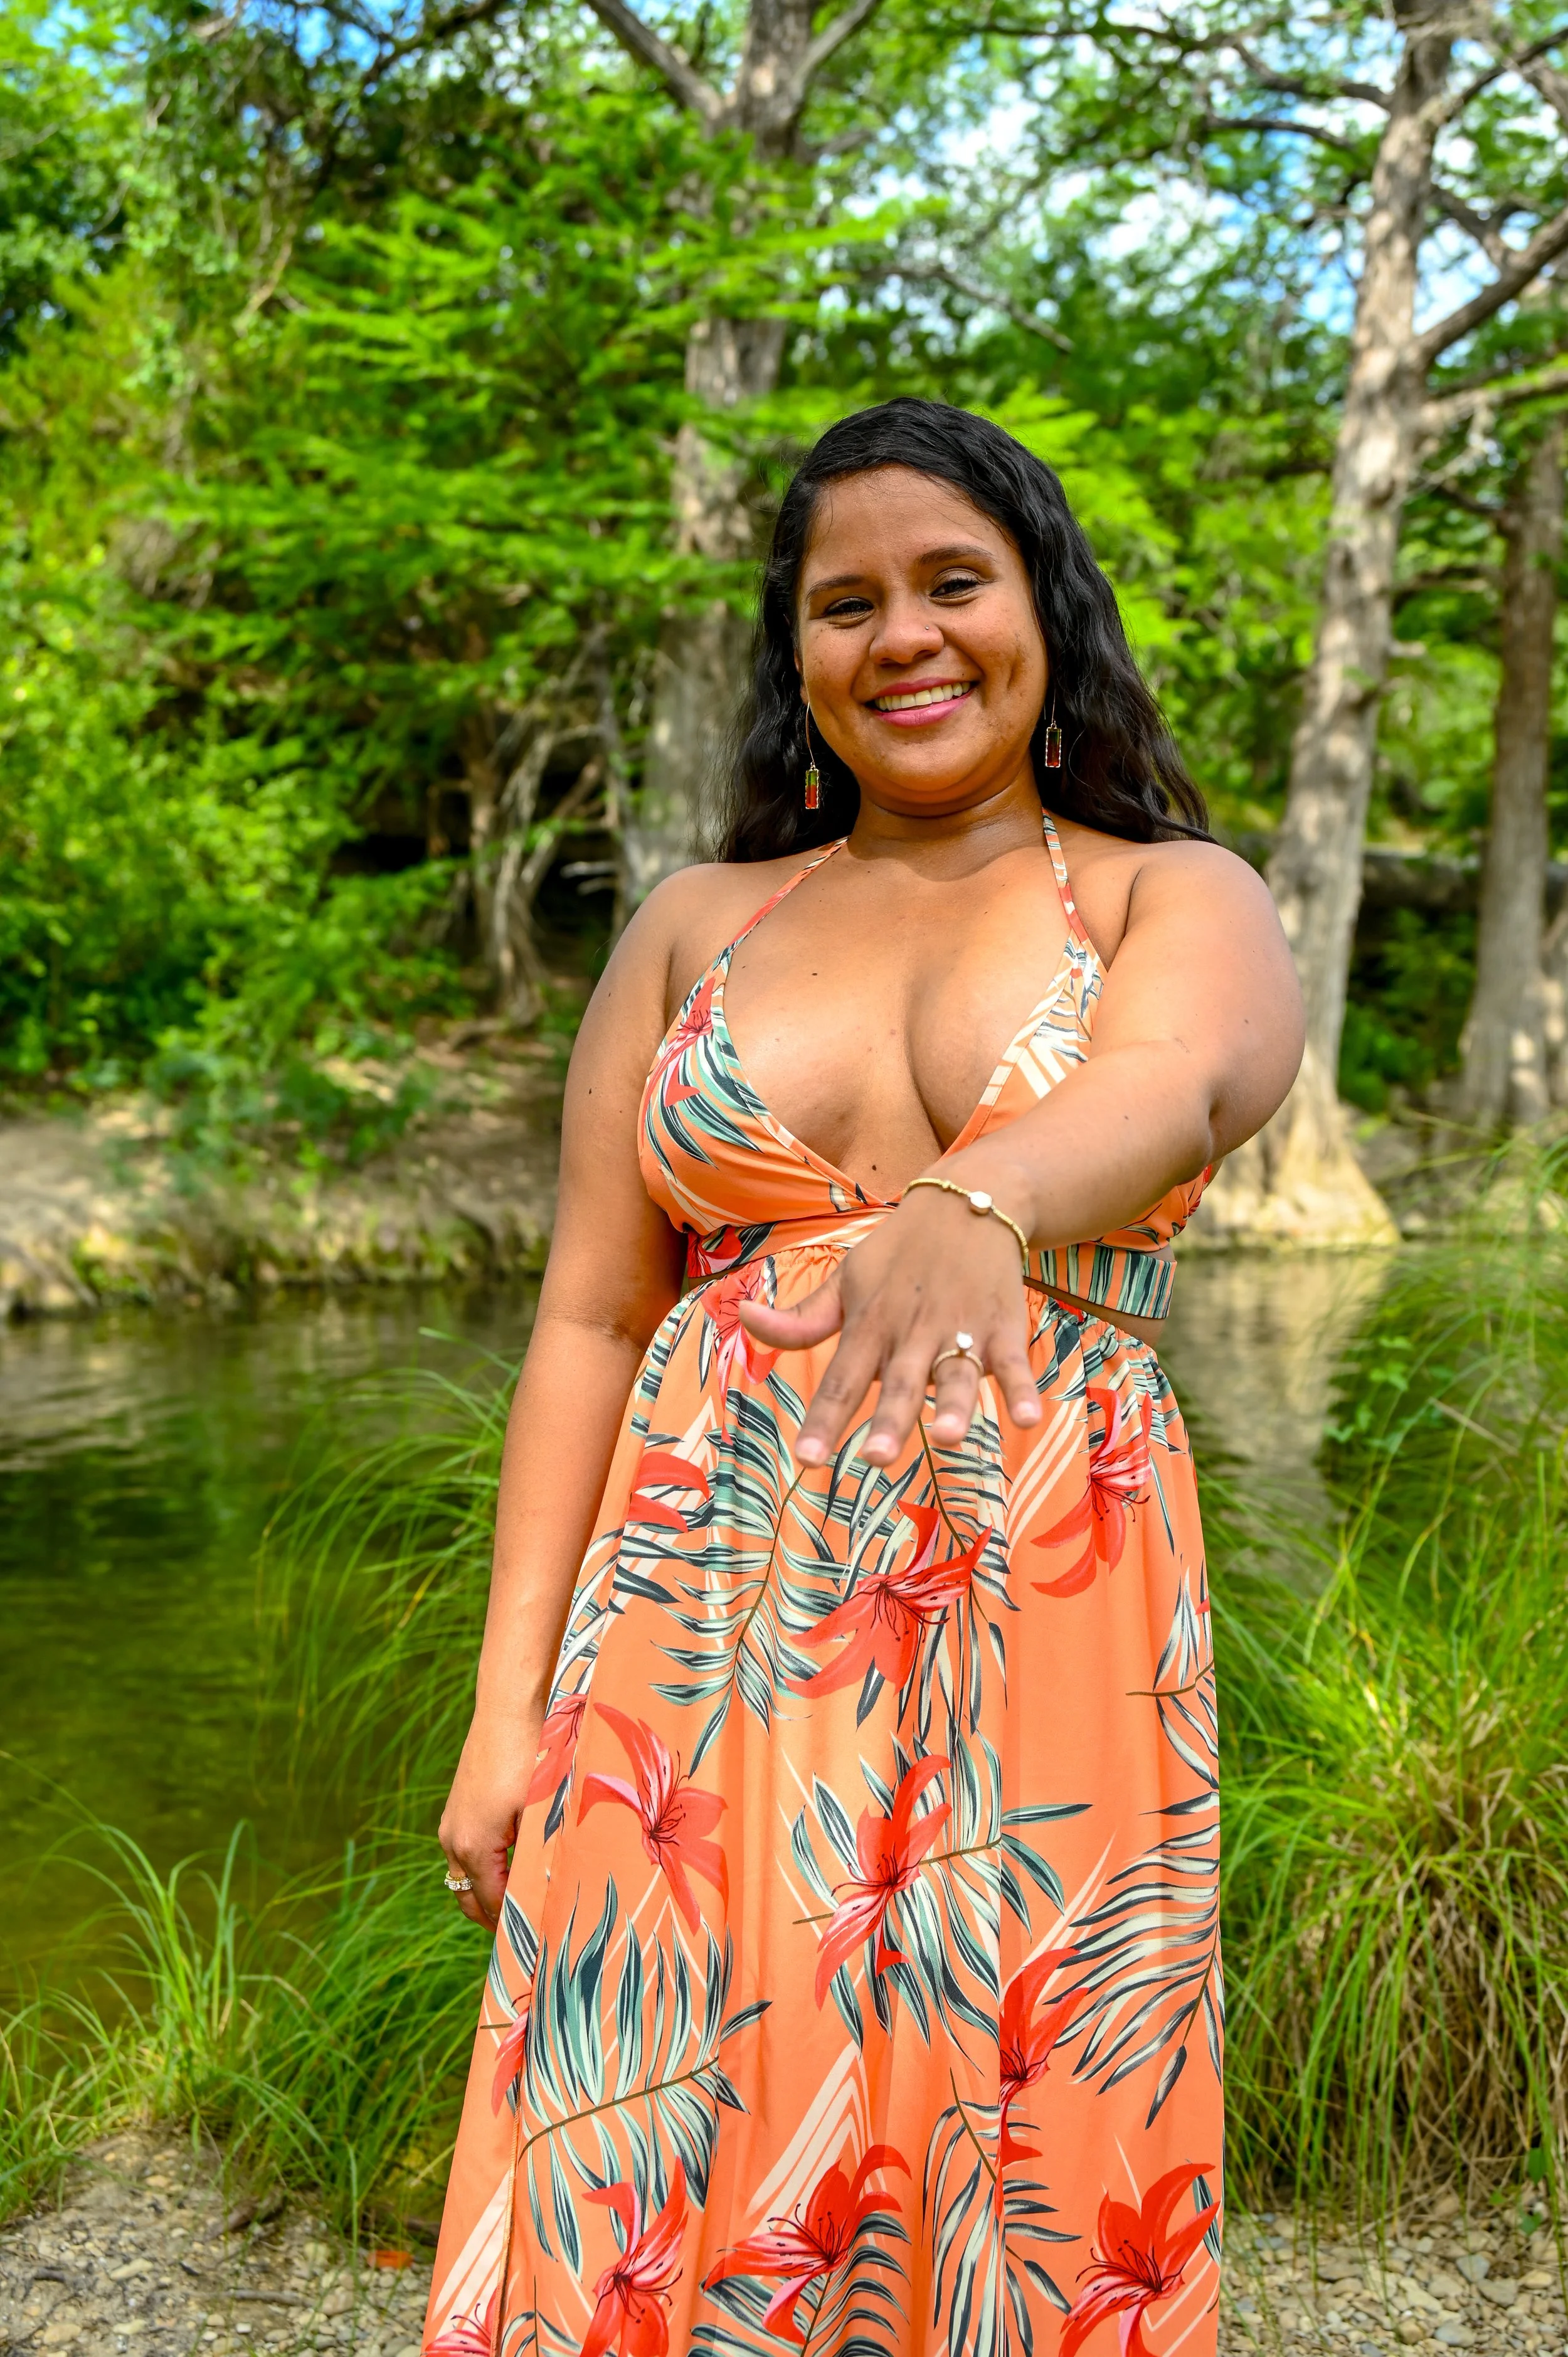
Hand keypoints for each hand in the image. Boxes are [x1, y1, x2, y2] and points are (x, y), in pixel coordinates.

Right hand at [438, 1692, 546, 1930]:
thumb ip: (539, 1855)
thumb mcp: (541, 1811)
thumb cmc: (531, 1758)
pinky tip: (513, 1864)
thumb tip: (551, 1893)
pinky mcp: (456, 1808)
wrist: (509, 1708)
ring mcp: (451, 1823)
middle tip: (526, 1931)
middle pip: (468, 1898)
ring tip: (522, 1902)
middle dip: (494, 1917)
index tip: (537, 1939)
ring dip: (488, 1892)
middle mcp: (453, 1840)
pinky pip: (465, 1853)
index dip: (513, 1925)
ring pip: (464, 1876)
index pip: (491, 1904)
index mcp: (474, 1847)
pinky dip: (483, 1868)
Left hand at [738, 1184, 1041, 1465]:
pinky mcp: (1002, 1325)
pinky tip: (1029, 1418)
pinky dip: (1022, 1387)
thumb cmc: (897, 1254)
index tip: (808, 1461)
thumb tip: (743, 1319)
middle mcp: (912, 1331)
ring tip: (953, 1438)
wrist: (967, 1201)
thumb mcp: (846, 1280)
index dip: (824, 1420)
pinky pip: (1013, 1361)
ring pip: (956, 1373)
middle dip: (890, 1422)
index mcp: (869, 1325)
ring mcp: (960, 1328)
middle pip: (900, 1383)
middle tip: (874, 1458)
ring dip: (956, 1405)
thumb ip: (802, 1319)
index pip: (842, 1381)